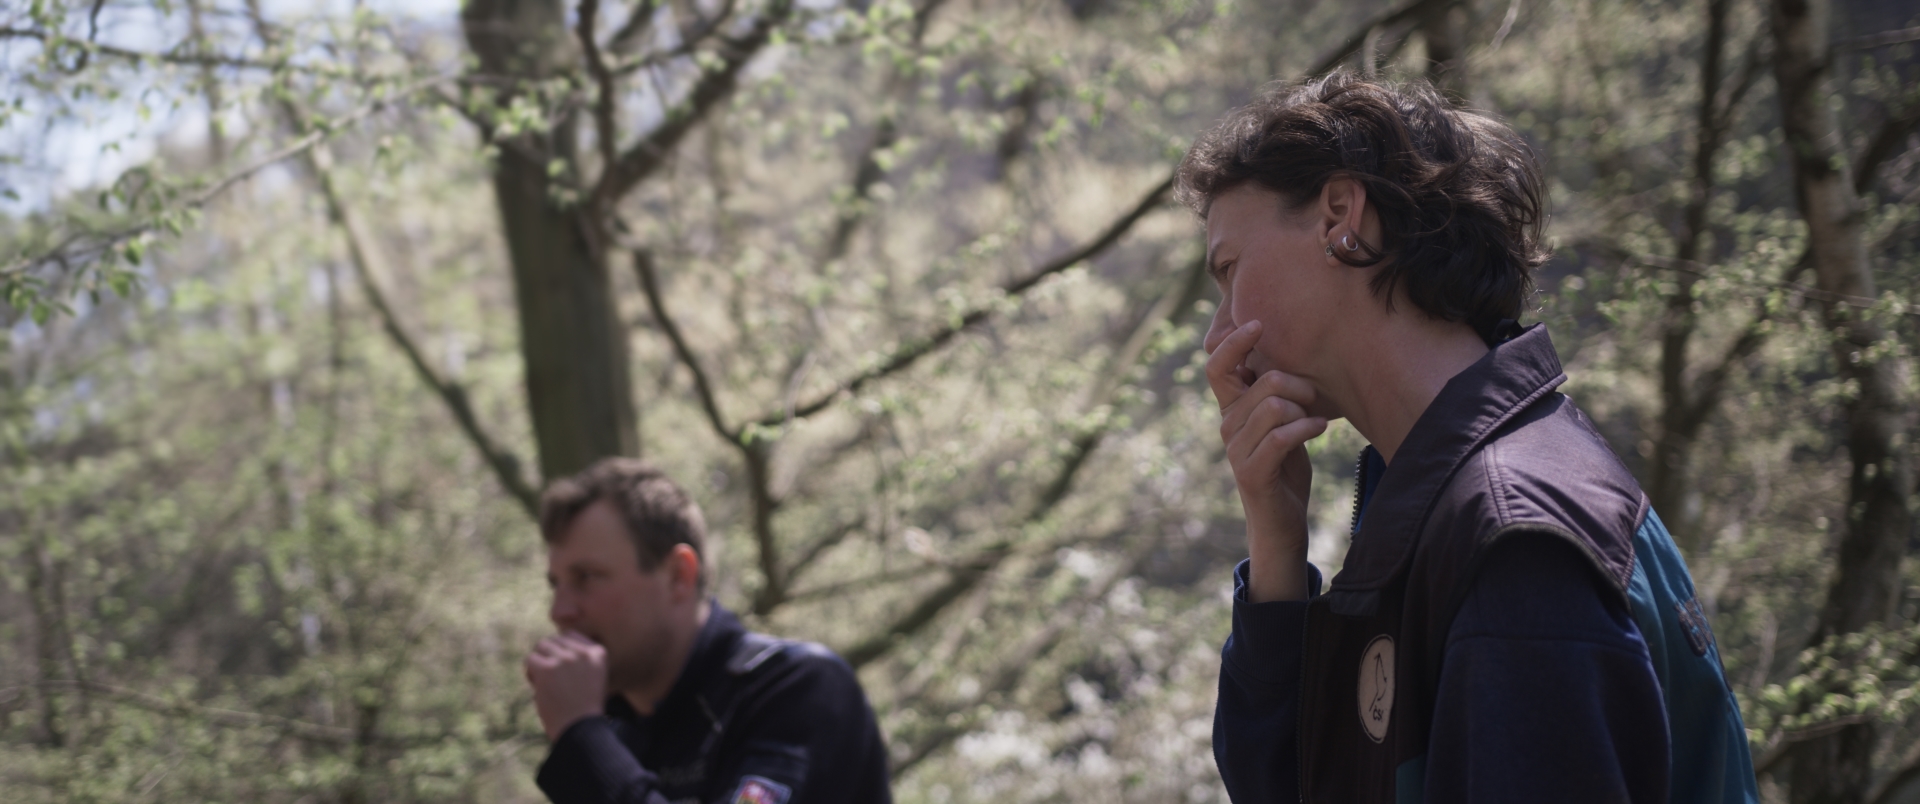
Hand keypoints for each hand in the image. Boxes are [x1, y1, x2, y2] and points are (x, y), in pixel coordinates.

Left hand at [523, 632, 608, 741]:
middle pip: (554, 640)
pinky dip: (530, 673)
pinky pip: (530, 659)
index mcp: (599, 653)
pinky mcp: (548, 669)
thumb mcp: (592, 677)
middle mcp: (584, 652)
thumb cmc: (583, 708)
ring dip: (539, 662)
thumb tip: (551, 642)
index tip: (564, 672)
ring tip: (545, 683)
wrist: (580, 730)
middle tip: (553, 681)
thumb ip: (579, 658)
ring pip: (541, 646)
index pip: (570, 636)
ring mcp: (566, 659)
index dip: (561, 651)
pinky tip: (539, 687)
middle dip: (549, 657)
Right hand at [1205, 320, 1326, 601]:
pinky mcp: (1251, 472)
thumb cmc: (1284, 467)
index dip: (1234, 342)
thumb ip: (1274, 393)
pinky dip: (1308, 429)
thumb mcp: (1278, 423)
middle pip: (1267, 382)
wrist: (1281, 522)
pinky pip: (1281, 436)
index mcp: (1230, 410)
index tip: (1259, 324)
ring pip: (1276, 407)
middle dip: (1301, 386)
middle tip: (1314, 401)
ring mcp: (1236, 450)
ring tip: (1315, 422)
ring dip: (1306, 411)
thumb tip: (1285, 353)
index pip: (1216, 366)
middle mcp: (1227, 426)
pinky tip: (1320, 429)